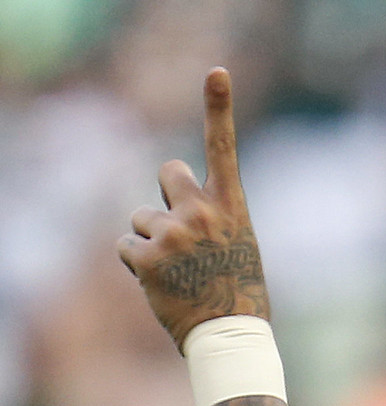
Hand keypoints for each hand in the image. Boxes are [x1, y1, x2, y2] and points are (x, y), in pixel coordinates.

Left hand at [118, 67, 270, 352]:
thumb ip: (210, 215)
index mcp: (232, 208)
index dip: (219, 108)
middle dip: (167, 195)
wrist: (231, 334)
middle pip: (167, 173)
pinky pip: (127, 246)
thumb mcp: (237, 243)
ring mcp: (172, 233)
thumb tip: (167, 206)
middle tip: (183, 231)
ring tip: (178, 270)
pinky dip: (138, 264)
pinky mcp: (145, 257)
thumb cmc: (239, 289)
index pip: (223, 149)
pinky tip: (161, 282)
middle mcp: (202, 212)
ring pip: (141, 216)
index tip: (216, 71)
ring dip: (152, 239)